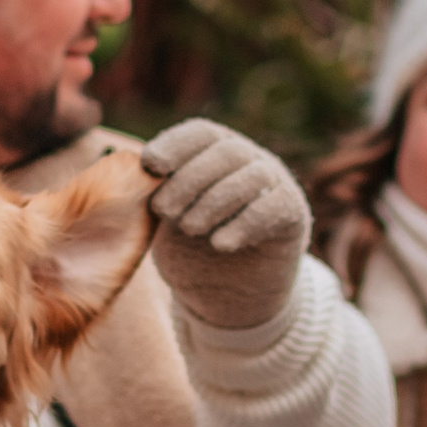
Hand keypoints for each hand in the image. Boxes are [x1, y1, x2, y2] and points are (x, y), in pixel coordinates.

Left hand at [142, 119, 309, 330]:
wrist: (229, 293)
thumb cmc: (191, 248)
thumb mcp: (167, 219)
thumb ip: (156, 194)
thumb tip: (133, 173)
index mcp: (214, 151)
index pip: (199, 133)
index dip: (175, 144)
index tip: (151, 164)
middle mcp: (249, 158)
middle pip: (224, 152)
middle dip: (189, 180)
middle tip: (164, 210)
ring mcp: (275, 183)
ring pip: (251, 177)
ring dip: (214, 202)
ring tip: (191, 229)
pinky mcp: (293, 213)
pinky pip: (273, 208)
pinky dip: (243, 225)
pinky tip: (220, 243)